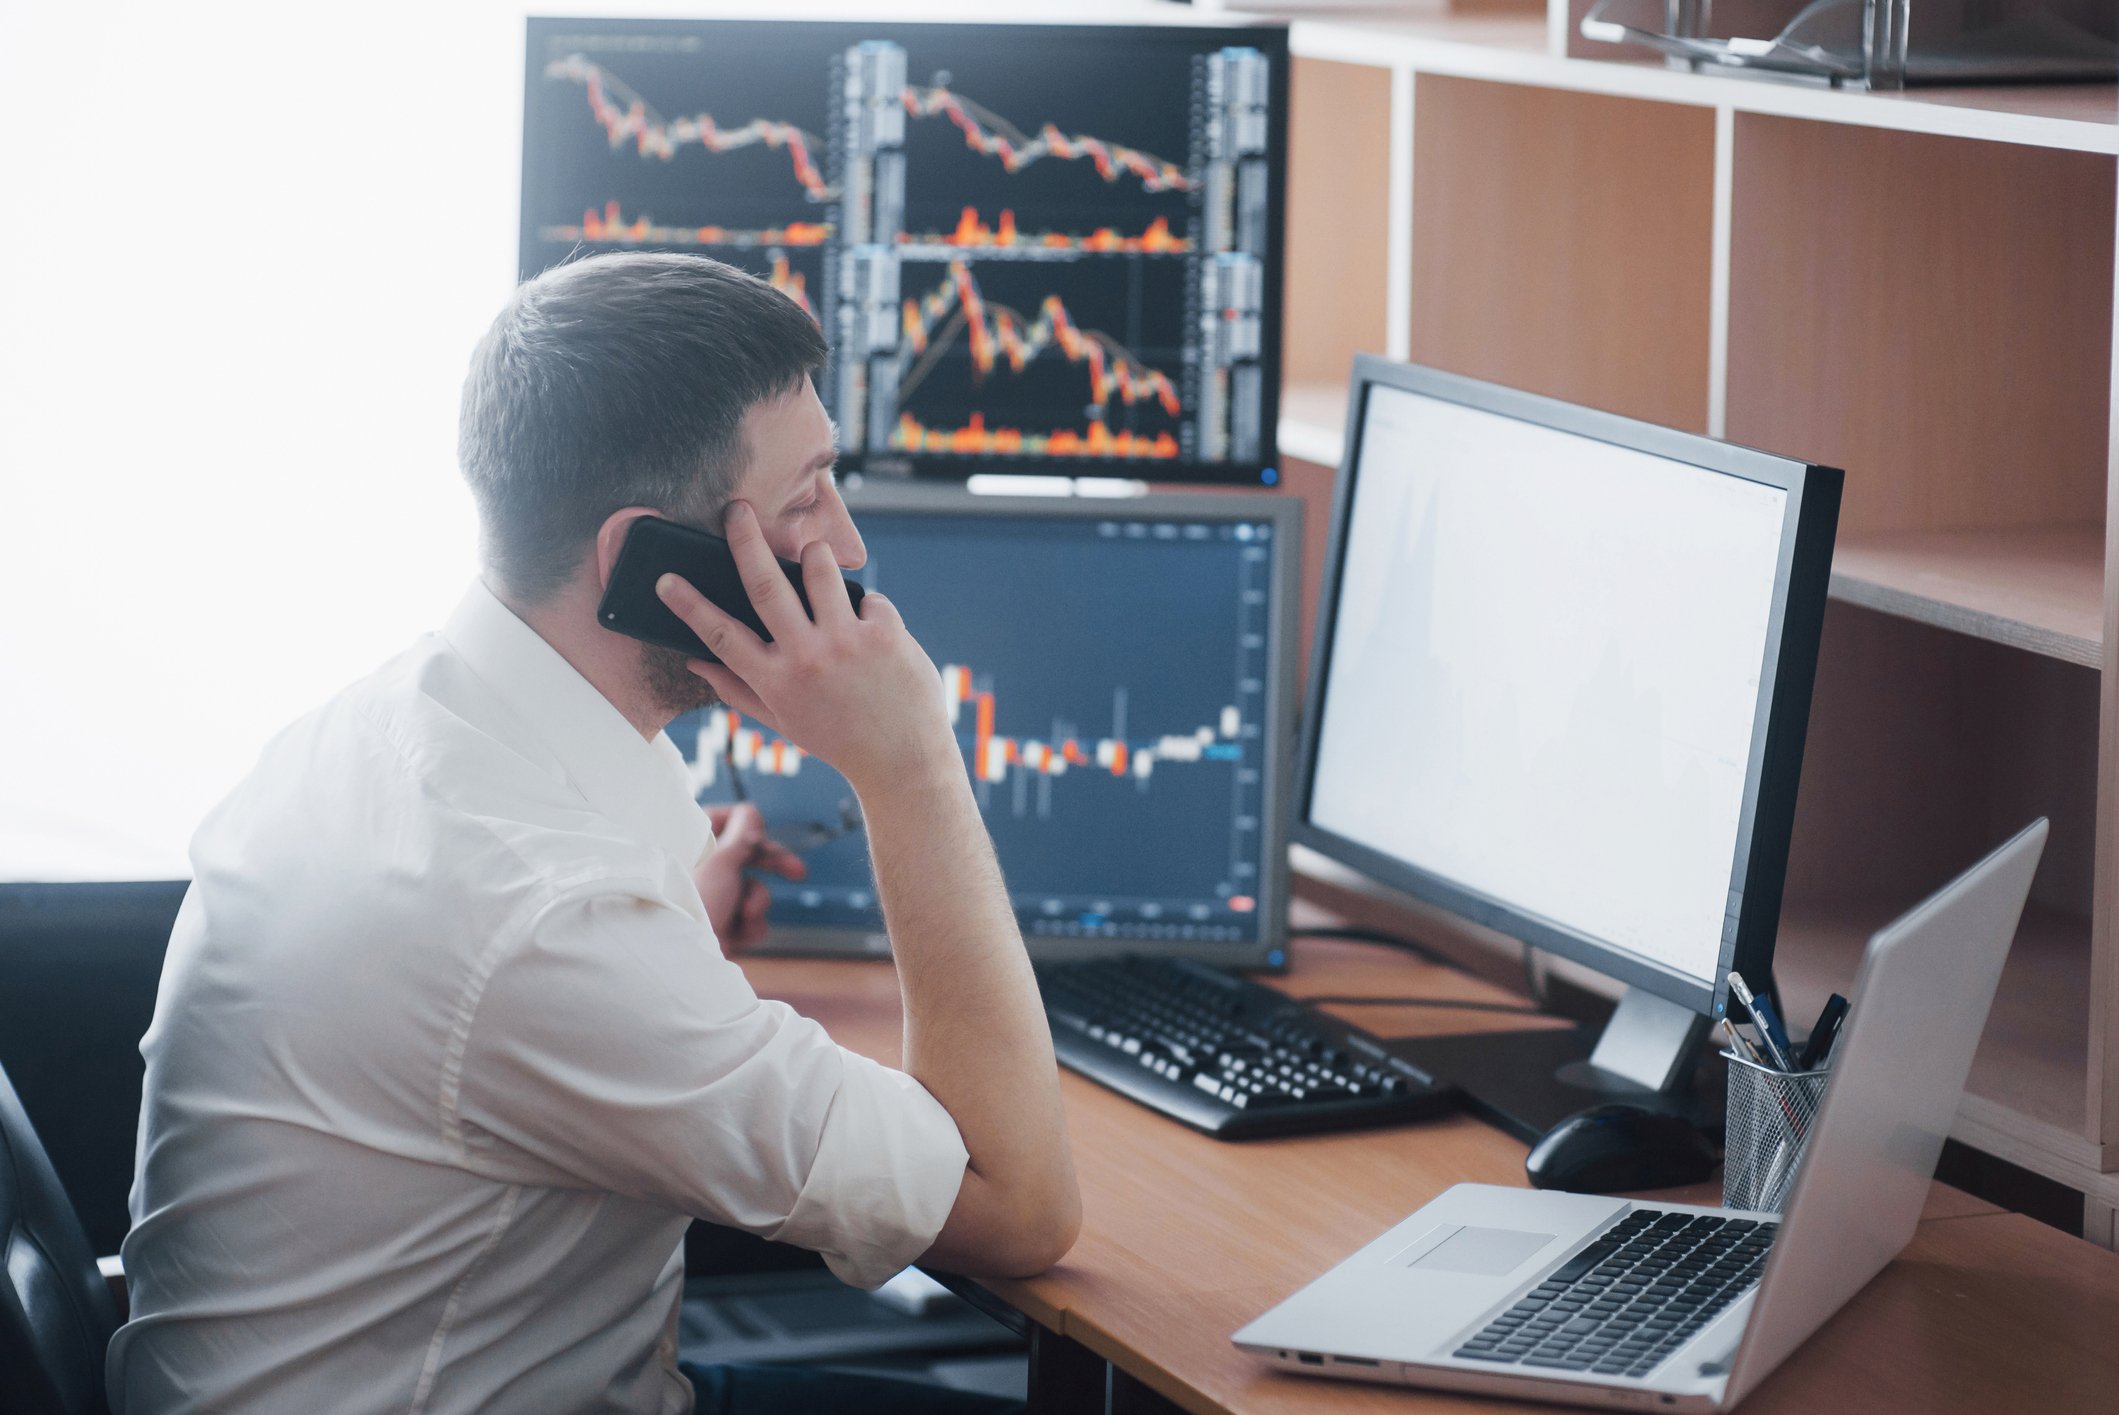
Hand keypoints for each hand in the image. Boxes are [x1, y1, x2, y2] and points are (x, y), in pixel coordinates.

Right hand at [654, 500, 958, 797]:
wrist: (903, 761)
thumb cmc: (838, 739)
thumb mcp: (782, 722)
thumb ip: (737, 689)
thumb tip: (694, 662)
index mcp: (776, 681)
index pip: (721, 635)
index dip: (689, 605)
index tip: (666, 580)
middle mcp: (807, 658)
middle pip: (765, 585)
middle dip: (745, 541)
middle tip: (736, 509)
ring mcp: (847, 642)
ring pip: (821, 569)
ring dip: (815, 557)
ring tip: (815, 562)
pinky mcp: (885, 633)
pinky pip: (868, 595)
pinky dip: (867, 607)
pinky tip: (873, 633)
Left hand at [694, 802, 805, 951]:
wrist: (678, 960)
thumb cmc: (693, 903)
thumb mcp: (721, 861)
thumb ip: (742, 834)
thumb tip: (750, 812)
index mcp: (690, 848)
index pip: (720, 819)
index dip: (745, 826)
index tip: (758, 833)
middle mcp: (700, 872)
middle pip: (745, 857)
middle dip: (773, 867)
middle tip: (798, 873)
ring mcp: (711, 901)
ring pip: (753, 890)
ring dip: (757, 902)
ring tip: (746, 914)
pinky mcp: (721, 928)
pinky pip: (750, 919)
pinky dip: (750, 926)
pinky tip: (738, 936)